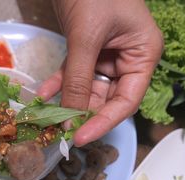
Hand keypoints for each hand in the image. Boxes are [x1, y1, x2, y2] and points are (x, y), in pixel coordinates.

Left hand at [38, 0, 162, 145]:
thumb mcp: (87, 36)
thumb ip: (78, 77)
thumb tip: (68, 116)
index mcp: (142, 55)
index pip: (127, 100)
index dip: (104, 122)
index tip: (81, 138)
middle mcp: (126, 60)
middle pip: (106, 99)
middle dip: (82, 114)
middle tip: (60, 131)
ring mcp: (105, 57)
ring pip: (87, 90)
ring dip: (66, 102)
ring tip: (47, 117)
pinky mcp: (86, 52)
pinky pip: (72, 75)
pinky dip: (57, 84)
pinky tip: (42, 94)